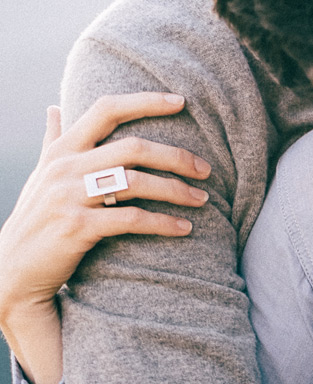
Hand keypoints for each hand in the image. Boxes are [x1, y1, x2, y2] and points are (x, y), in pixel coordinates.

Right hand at [0, 92, 210, 308]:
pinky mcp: (77, 227)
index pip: (106, 110)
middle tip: (206, 169)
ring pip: (136, 182)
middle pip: (132, 148)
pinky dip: (163, 223)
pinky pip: (131, 219)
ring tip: (202, 200)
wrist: (15, 265)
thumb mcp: (42, 173)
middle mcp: (65, 167)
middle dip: (176, 156)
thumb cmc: (37, 216)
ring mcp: (69, 196)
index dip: (146, 101)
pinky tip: (184, 228)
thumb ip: (53, 140)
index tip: (181, 101)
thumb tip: (54, 108)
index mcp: (62, 149)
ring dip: (176, 191)